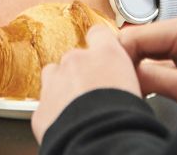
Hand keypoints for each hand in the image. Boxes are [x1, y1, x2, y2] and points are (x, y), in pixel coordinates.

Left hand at [31, 24, 140, 141]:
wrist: (100, 143)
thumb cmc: (124, 121)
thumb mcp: (136, 90)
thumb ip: (121, 77)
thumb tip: (123, 84)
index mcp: (105, 55)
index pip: (98, 34)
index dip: (100, 45)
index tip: (103, 56)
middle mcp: (77, 62)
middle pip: (75, 59)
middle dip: (81, 73)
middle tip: (95, 95)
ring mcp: (54, 83)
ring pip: (54, 76)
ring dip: (63, 88)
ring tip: (78, 108)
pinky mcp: (40, 107)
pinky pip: (45, 105)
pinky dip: (54, 113)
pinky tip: (68, 124)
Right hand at [120, 13, 176, 107]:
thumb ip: (154, 79)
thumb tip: (123, 75)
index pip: (137, 35)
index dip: (120, 58)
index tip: (112, 81)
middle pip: (141, 41)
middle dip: (128, 63)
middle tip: (120, 88)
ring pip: (148, 51)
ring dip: (137, 69)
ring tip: (131, 90)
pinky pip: (159, 60)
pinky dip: (150, 74)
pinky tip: (145, 88)